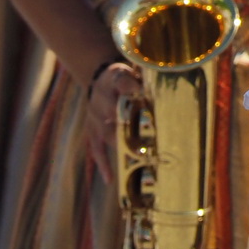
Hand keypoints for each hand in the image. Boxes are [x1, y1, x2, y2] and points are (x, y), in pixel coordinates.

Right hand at [83, 60, 141, 177]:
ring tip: (136, 157)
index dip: (131, 88)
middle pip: (113, 112)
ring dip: (121, 144)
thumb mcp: (133, 69)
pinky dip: (103, 163)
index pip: (121, 81)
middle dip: (128, 123)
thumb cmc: (125, 77)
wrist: (100, 80)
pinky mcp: (92, 131)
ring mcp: (94, 118)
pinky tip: (110, 179)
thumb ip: (141, 76)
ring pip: (106, 133)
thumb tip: (156, 85)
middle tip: (145, 134)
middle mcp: (100, 99)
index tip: (142, 94)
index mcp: (113, 79)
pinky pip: (95, 148)